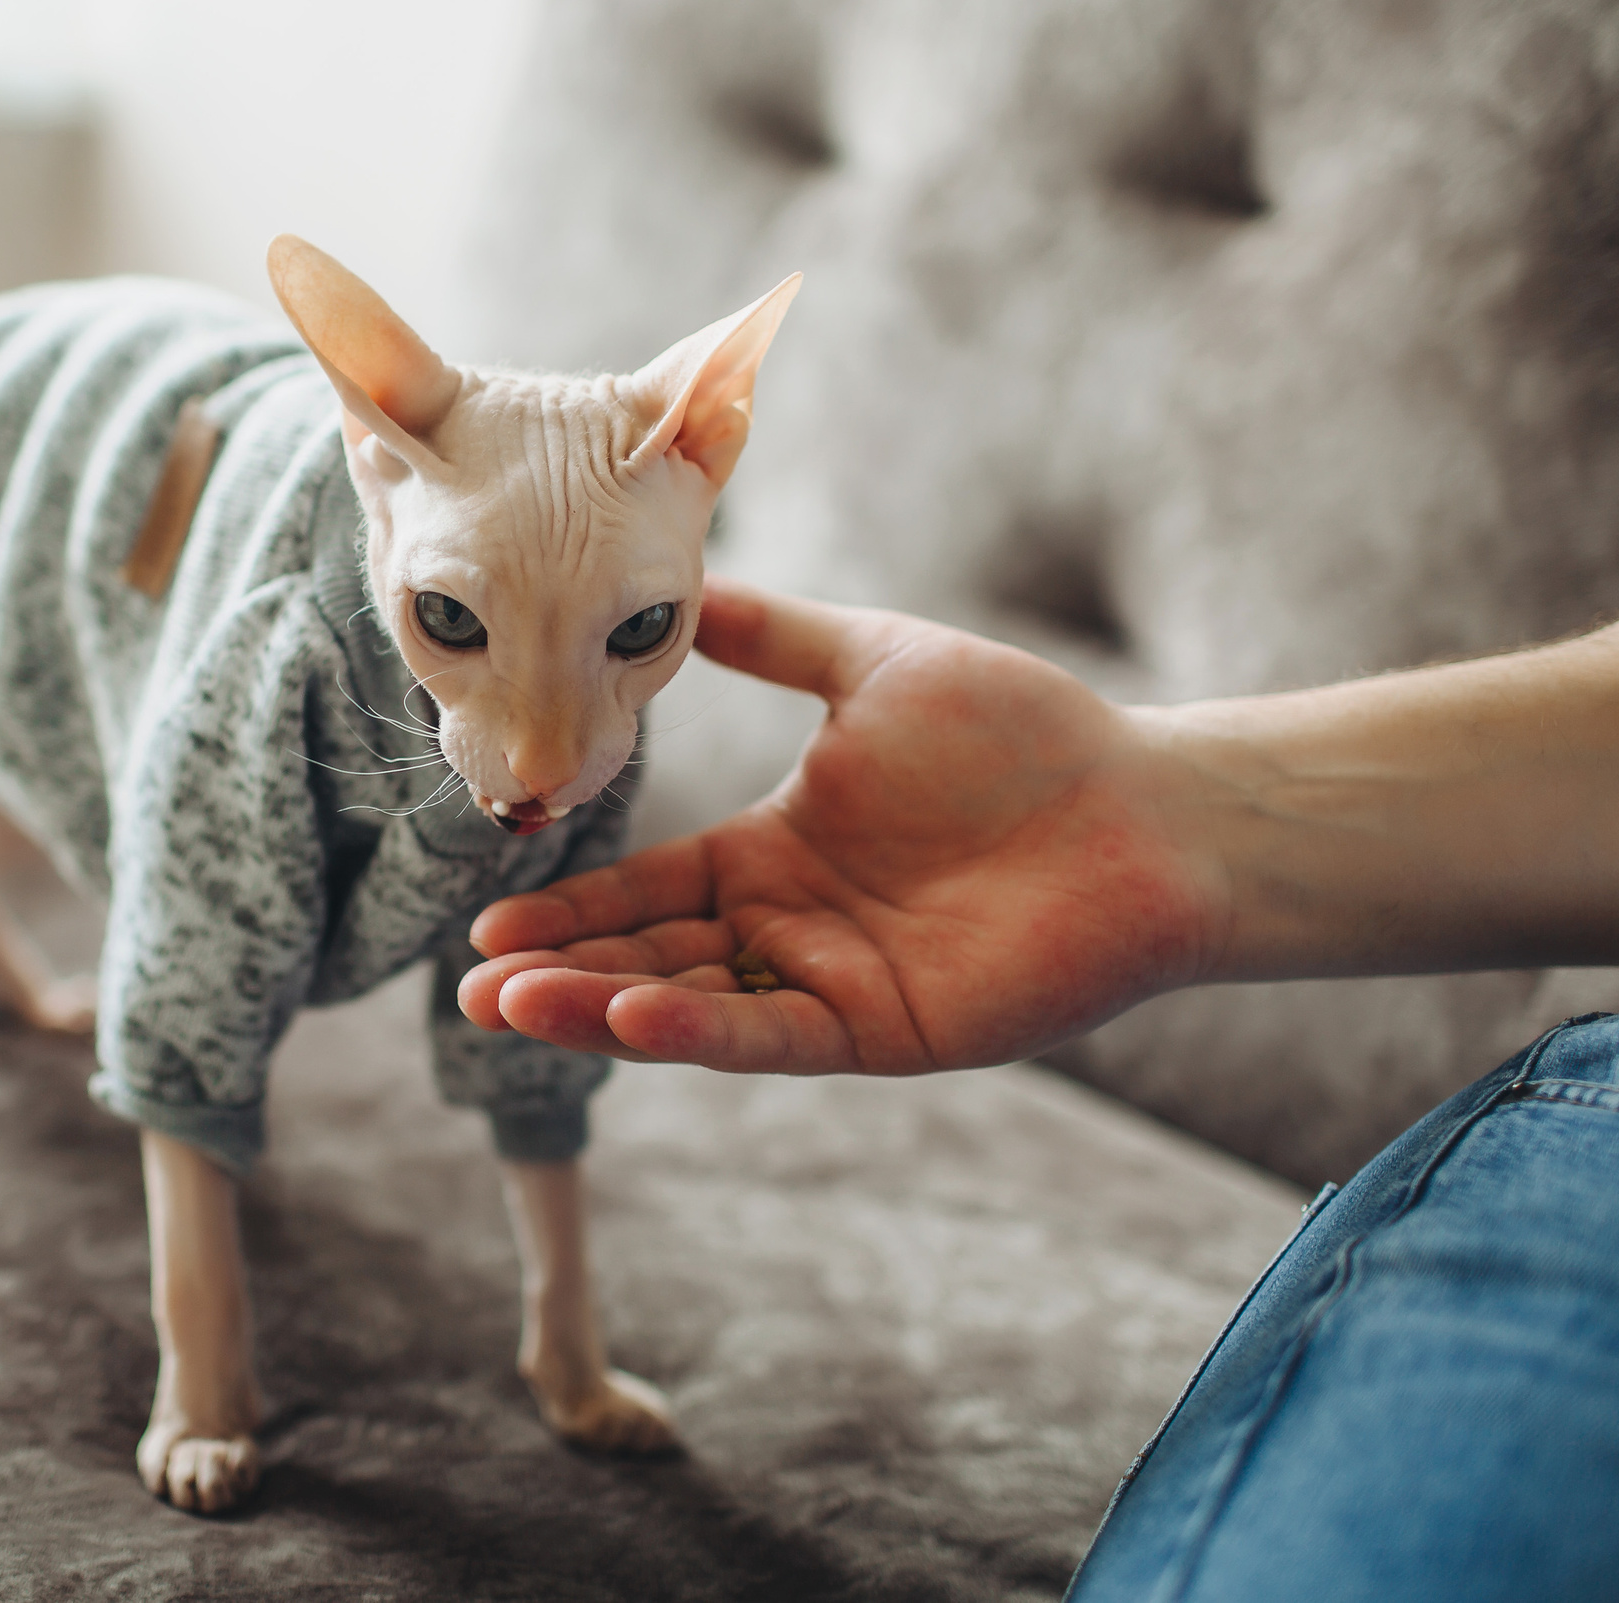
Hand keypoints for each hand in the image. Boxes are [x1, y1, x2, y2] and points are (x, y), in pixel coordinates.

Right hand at [458, 578, 1225, 1073]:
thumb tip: (679, 586)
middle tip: (471, 986)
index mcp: (776, 852)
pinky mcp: (886, 1030)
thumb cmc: (1026, 733)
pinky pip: (774, 1033)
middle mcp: (791, 929)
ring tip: (509, 1007)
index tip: (486, 918)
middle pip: (649, 958)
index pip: (647, 889)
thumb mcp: (871, 661)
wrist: (1146, 803)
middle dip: (558, 974)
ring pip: (692, 1006)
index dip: (570, 909)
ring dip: (600, 1011)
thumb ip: (773, 634)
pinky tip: (628, 1016)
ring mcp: (833, 985)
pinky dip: (699, 1027)